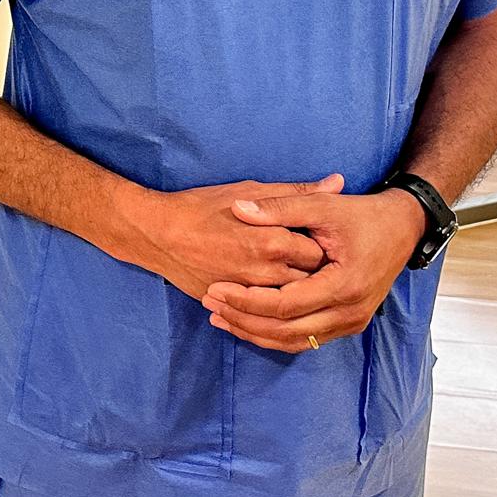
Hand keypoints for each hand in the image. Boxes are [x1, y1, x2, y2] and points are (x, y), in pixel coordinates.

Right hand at [119, 173, 343, 297]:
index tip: (317, 238)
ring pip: (292, 300)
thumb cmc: (203, 207)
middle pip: (310, 280)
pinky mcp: (235, 305)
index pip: (319, 251)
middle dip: (314, 271)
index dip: (322, 245)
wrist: (159, 234)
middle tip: (309, 259)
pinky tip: (273, 291)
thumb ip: (297, 191)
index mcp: (273, 241)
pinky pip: (268, 314)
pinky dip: (275, 304)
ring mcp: (250, 293)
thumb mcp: (250, 190)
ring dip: (296, 289)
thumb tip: (337, 183)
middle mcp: (266, 272)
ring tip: (289, 273)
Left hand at [200, 185, 426, 352]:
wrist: (402, 228)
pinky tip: (247, 324)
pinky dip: (274, 335)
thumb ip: (279, 208)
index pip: (284, 305)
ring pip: (294, 342)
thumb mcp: (321, 206)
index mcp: (343, 285)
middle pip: (286, 331)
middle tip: (210, 305)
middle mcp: (350, 312)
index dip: (246, 299)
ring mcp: (351, 322)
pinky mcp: (348, 324)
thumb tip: (238, 208)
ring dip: (255, 332)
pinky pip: (305, 339)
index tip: (215, 287)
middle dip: (244, 320)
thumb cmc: (361, 215)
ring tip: (220, 318)